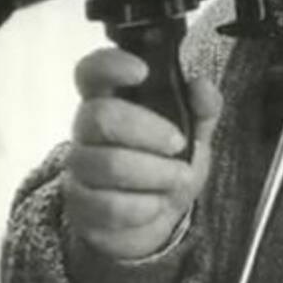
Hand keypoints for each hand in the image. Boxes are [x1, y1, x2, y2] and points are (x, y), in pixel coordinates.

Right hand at [62, 47, 221, 259]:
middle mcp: (87, 128)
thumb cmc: (172, 161)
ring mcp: (79, 166)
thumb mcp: (196, 132)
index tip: (141, 70)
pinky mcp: (79, 205)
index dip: (110, 65)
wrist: (160, 217)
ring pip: (107, 163)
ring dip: (155, 173)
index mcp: (113, 98)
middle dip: (149, 131)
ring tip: (179, 177)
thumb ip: (203, 106)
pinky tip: (156, 203)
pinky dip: (143, 206)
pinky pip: (107, 205)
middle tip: (179, 144)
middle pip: (101, 117)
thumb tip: (201, 86)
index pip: (93, 71)